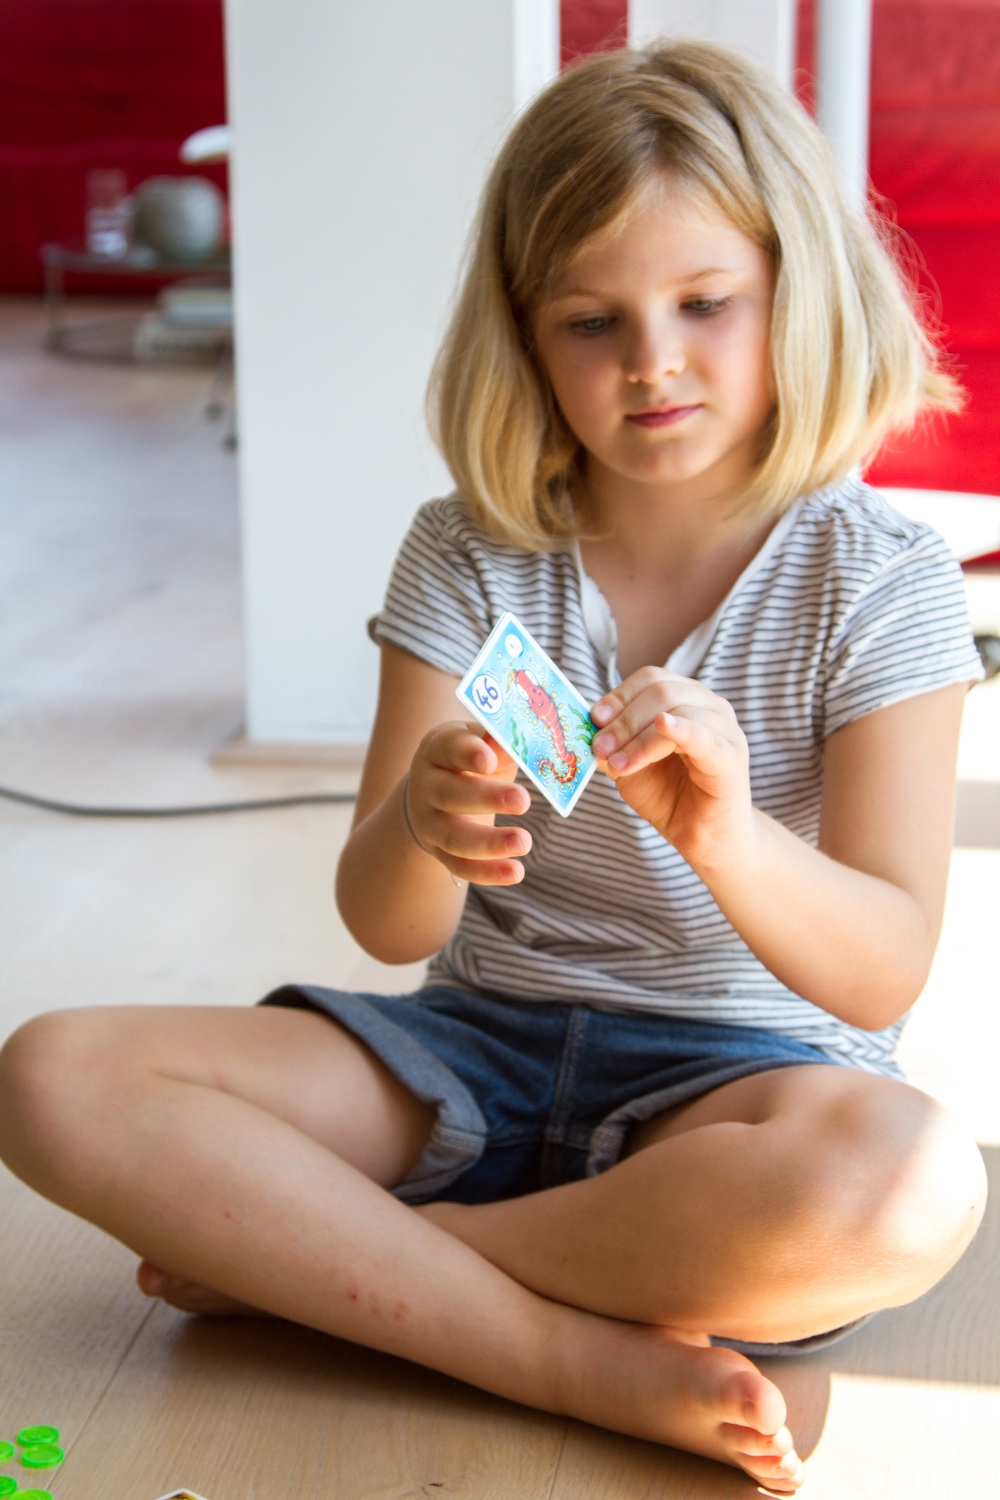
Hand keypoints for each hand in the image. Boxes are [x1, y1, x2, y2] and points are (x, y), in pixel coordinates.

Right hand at [405, 722, 532, 884]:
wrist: (434, 793)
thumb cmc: (470, 760)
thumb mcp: (482, 743)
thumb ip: (499, 743)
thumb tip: (514, 743)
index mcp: (437, 749)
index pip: (449, 748)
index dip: (468, 753)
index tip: (490, 760)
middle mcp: (427, 787)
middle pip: (449, 794)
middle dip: (486, 798)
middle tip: (523, 800)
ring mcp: (430, 823)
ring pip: (454, 837)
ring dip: (489, 843)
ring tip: (524, 842)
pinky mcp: (440, 851)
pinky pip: (461, 866)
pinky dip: (488, 872)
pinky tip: (516, 872)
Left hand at [590, 668, 752, 865]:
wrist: (704, 838)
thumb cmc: (671, 797)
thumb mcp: (630, 767)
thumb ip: (613, 746)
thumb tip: (589, 730)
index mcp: (686, 700)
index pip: (651, 679)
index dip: (619, 695)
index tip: (594, 719)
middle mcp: (709, 706)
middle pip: (661, 691)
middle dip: (624, 720)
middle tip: (600, 748)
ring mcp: (725, 730)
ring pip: (676, 711)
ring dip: (638, 738)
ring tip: (618, 765)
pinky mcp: (730, 758)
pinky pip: (704, 737)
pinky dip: (682, 729)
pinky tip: (665, 726)